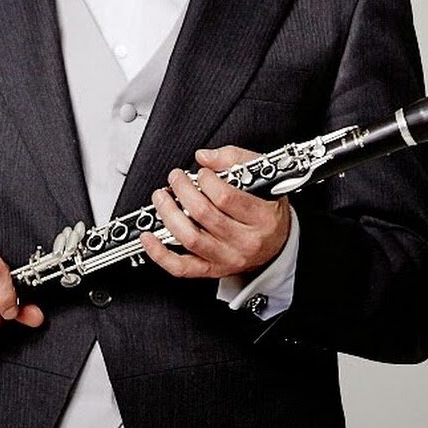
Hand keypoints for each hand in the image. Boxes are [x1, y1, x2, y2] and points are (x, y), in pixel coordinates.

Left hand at [141, 145, 290, 278]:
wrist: (278, 241)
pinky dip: (160, 253)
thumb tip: (204, 157)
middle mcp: (245, 242)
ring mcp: (228, 259)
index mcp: (262, 218)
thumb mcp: (262, 176)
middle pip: (204, 215)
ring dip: (168, 214)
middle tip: (176, 177)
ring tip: (161, 196)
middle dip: (183, 190)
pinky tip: (148, 237)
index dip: (207, 180)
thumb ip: (234, 159)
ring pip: (190, 238)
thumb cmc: (267, 207)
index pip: (226, 198)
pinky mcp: (213, 270)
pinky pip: (182, 267)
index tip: (202, 172)